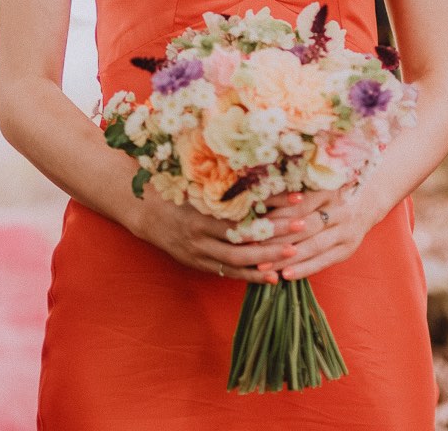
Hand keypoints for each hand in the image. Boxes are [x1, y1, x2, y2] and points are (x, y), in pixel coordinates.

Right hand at [128, 190, 313, 283]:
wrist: (144, 211)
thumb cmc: (174, 188)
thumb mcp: (196, 179)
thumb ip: (224, 179)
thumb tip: (261, 169)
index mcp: (201, 207)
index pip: (242, 208)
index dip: (271, 205)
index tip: (296, 198)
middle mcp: (200, 233)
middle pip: (243, 237)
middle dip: (275, 233)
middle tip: (302, 225)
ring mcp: (199, 251)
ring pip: (238, 259)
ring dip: (268, 257)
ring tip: (294, 252)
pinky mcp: (199, 264)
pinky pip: (228, 274)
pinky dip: (251, 276)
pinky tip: (273, 277)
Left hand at [262, 186, 377, 281]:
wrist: (368, 202)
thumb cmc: (332, 194)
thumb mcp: (318, 187)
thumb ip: (295, 195)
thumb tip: (260, 203)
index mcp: (330, 191)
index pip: (301, 205)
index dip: (278, 215)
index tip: (256, 225)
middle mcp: (340, 211)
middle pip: (306, 227)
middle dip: (278, 239)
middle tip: (253, 249)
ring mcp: (346, 231)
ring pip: (313, 246)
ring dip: (288, 258)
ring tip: (265, 267)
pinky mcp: (348, 249)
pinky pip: (323, 262)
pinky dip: (304, 269)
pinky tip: (286, 275)